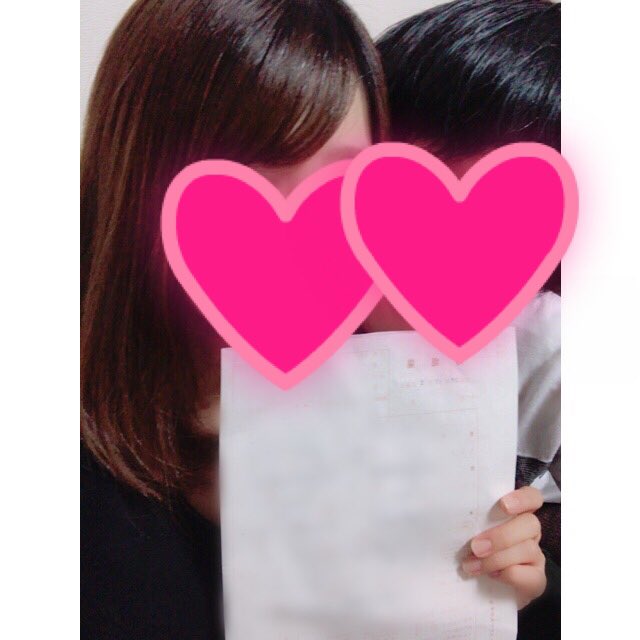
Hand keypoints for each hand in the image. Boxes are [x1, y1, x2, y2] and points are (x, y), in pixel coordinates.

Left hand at [462, 486, 545, 608]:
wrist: (485, 585)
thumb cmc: (474, 548)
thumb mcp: (472, 529)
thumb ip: (471, 520)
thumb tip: (446, 512)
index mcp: (516, 513)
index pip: (532, 497)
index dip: (522, 499)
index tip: (503, 505)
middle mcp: (529, 531)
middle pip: (530, 523)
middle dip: (501, 536)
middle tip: (475, 547)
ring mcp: (536, 554)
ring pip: (528, 549)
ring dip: (496, 559)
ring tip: (472, 565)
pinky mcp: (537, 578)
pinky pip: (531, 575)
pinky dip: (509, 575)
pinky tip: (491, 576)